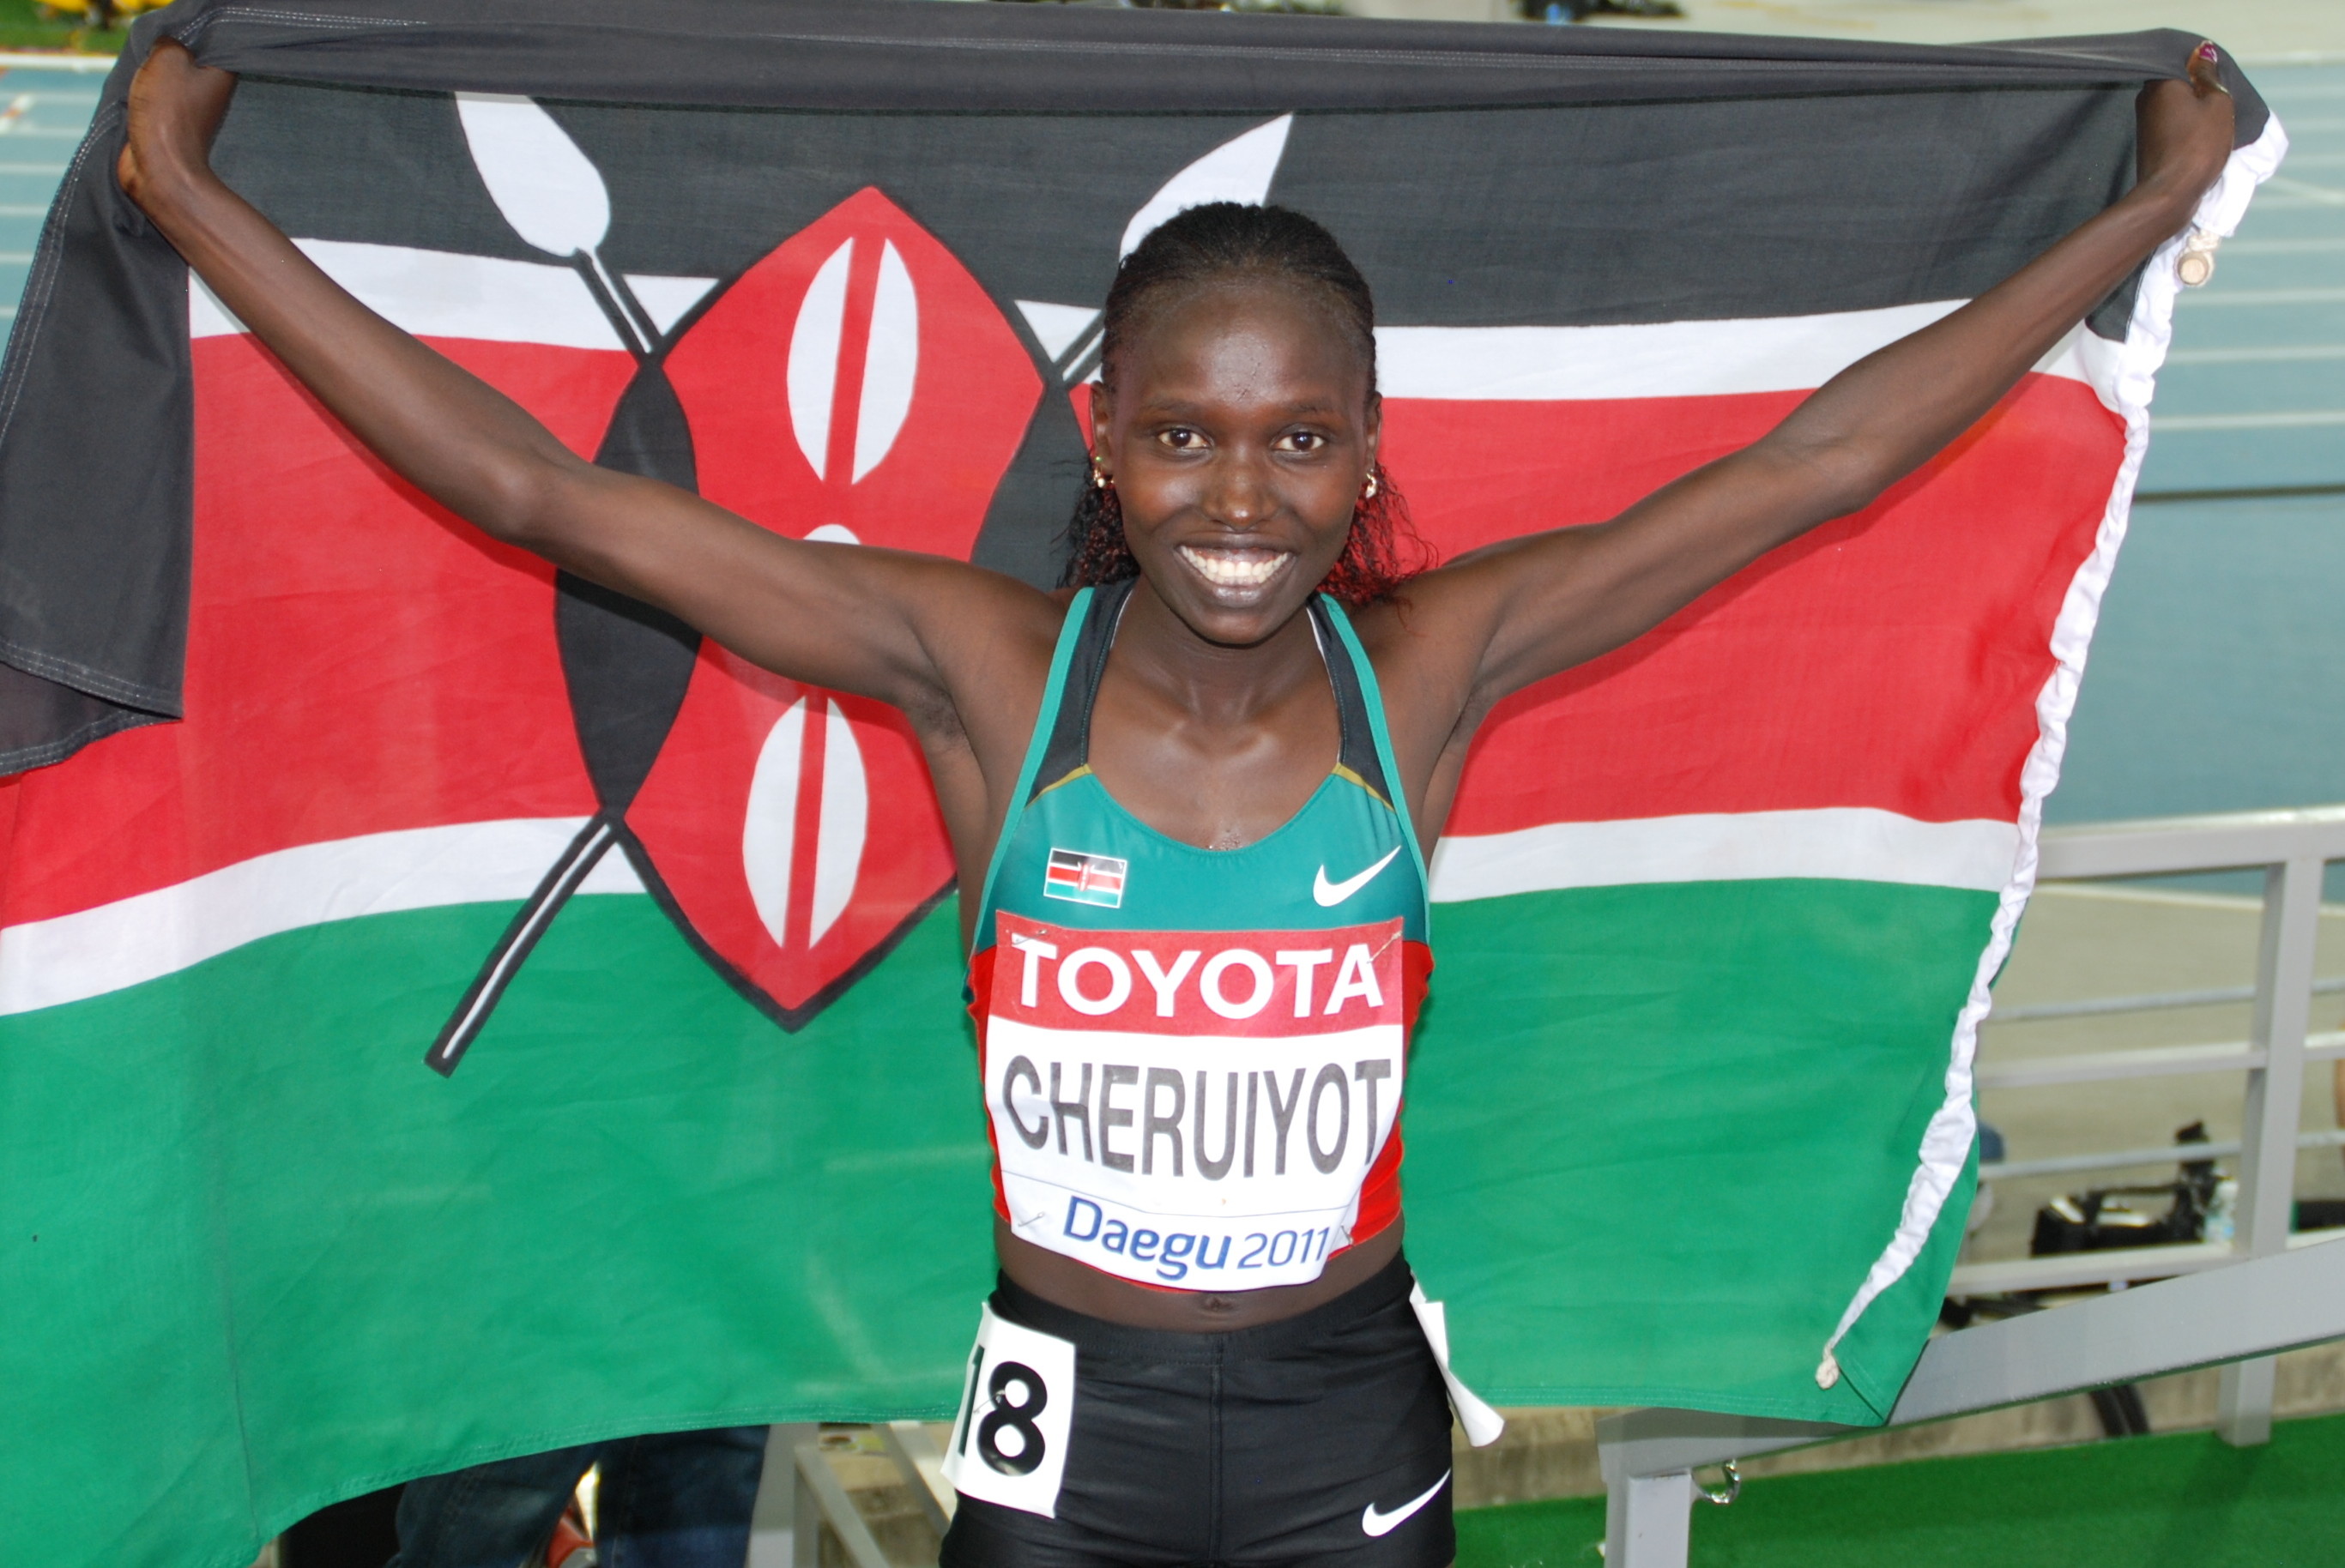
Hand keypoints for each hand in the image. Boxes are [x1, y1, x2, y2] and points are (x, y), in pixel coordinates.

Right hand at [117, 38, 237, 214]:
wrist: (160, 168)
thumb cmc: (168, 113)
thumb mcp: (167, 58)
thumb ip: (169, 42)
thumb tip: (166, 45)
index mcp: (221, 76)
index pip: (207, 45)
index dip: (183, 40)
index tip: (165, 46)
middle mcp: (212, 95)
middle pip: (184, 64)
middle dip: (163, 60)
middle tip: (150, 62)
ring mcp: (193, 114)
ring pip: (168, 83)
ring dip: (150, 81)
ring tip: (142, 82)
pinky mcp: (172, 129)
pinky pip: (156, 104)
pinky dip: (145, 101)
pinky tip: (136, 100)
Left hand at [2134, 43, 2234, 206]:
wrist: (2171, 193)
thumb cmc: (2199, 144)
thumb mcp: (2217, 103)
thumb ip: (2210, 76)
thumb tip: (2202, 53)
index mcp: (2159, 83)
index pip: (2181, 62)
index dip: (2203, 68)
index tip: (2220, 78)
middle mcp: (2146, 100)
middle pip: (2178, 85)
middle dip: (2199, 90)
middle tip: (2222, 99)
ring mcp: (2145, 124)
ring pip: (2176, 107)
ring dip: (2195, 110)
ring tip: (2215, 119)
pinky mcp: (2149, 144)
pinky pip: (2173, 126)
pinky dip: (2187, 128)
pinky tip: (2202, 135)